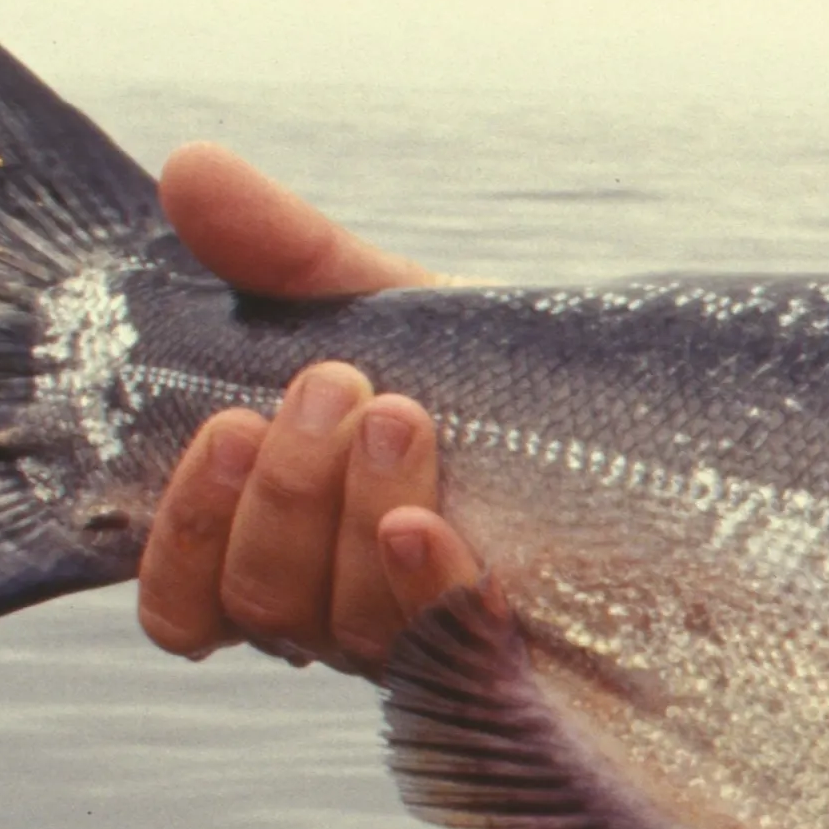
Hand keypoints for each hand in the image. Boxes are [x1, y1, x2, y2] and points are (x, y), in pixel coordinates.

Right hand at [129, 144, 485, 674]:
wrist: (647, 424)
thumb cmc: (493, 379)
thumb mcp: (389, 306)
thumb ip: (287, 253)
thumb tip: (190, 168)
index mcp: (289, 550)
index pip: (182, 604)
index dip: (185, 534)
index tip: (229, 428)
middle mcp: (343, 616)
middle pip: (265, 604)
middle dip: (286, 492)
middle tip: (336, 384)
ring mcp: (427, 647)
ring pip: (342, 627)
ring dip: (350, 516)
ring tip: (398, 414)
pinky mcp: (515, 661)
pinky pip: (444, 657)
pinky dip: (421, 586)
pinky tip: (425, 526)